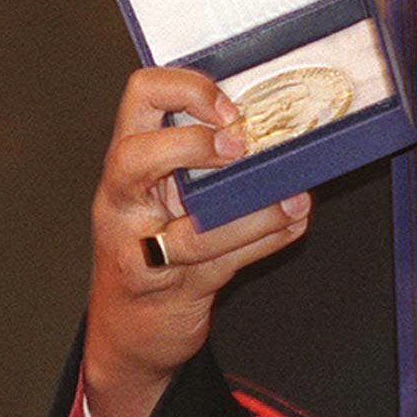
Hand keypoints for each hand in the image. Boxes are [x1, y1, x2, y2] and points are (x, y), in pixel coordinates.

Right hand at [83, 67, 310, 416]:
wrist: (130, 327)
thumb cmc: (157, 241)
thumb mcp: (168, 191)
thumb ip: (202, 156)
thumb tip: (276, 125)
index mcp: (127, 160)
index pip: (141, 96)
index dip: (186, 89)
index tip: (231, 109)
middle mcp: (121, 201)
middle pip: (134, 158)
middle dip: (192, 148)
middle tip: (242, 148)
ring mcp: (138, 249)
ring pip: (192, 232)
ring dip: (254, 215)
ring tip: (295, 201)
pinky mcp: (167, 290)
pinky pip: (221, 264)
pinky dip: (265, 242)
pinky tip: (294, 224)